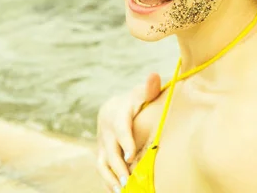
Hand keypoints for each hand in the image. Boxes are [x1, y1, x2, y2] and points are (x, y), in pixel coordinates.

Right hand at [96, 73, 161, 191]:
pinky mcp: (102, 154)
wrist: (113, 108)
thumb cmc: (135, 101)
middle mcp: (106, 131)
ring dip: (110, 178)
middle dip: (118, 168)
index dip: (125, 142)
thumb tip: (154, 75)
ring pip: (102, 163)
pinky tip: (117, 192)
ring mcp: (102, 144)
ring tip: (121, 191)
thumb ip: (149, 88)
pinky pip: (102, 169)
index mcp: (117, 114)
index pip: (120, 129)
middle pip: (110, 151)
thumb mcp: (141, 93)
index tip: (130, 156)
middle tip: (128, 182)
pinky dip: (107, 182)